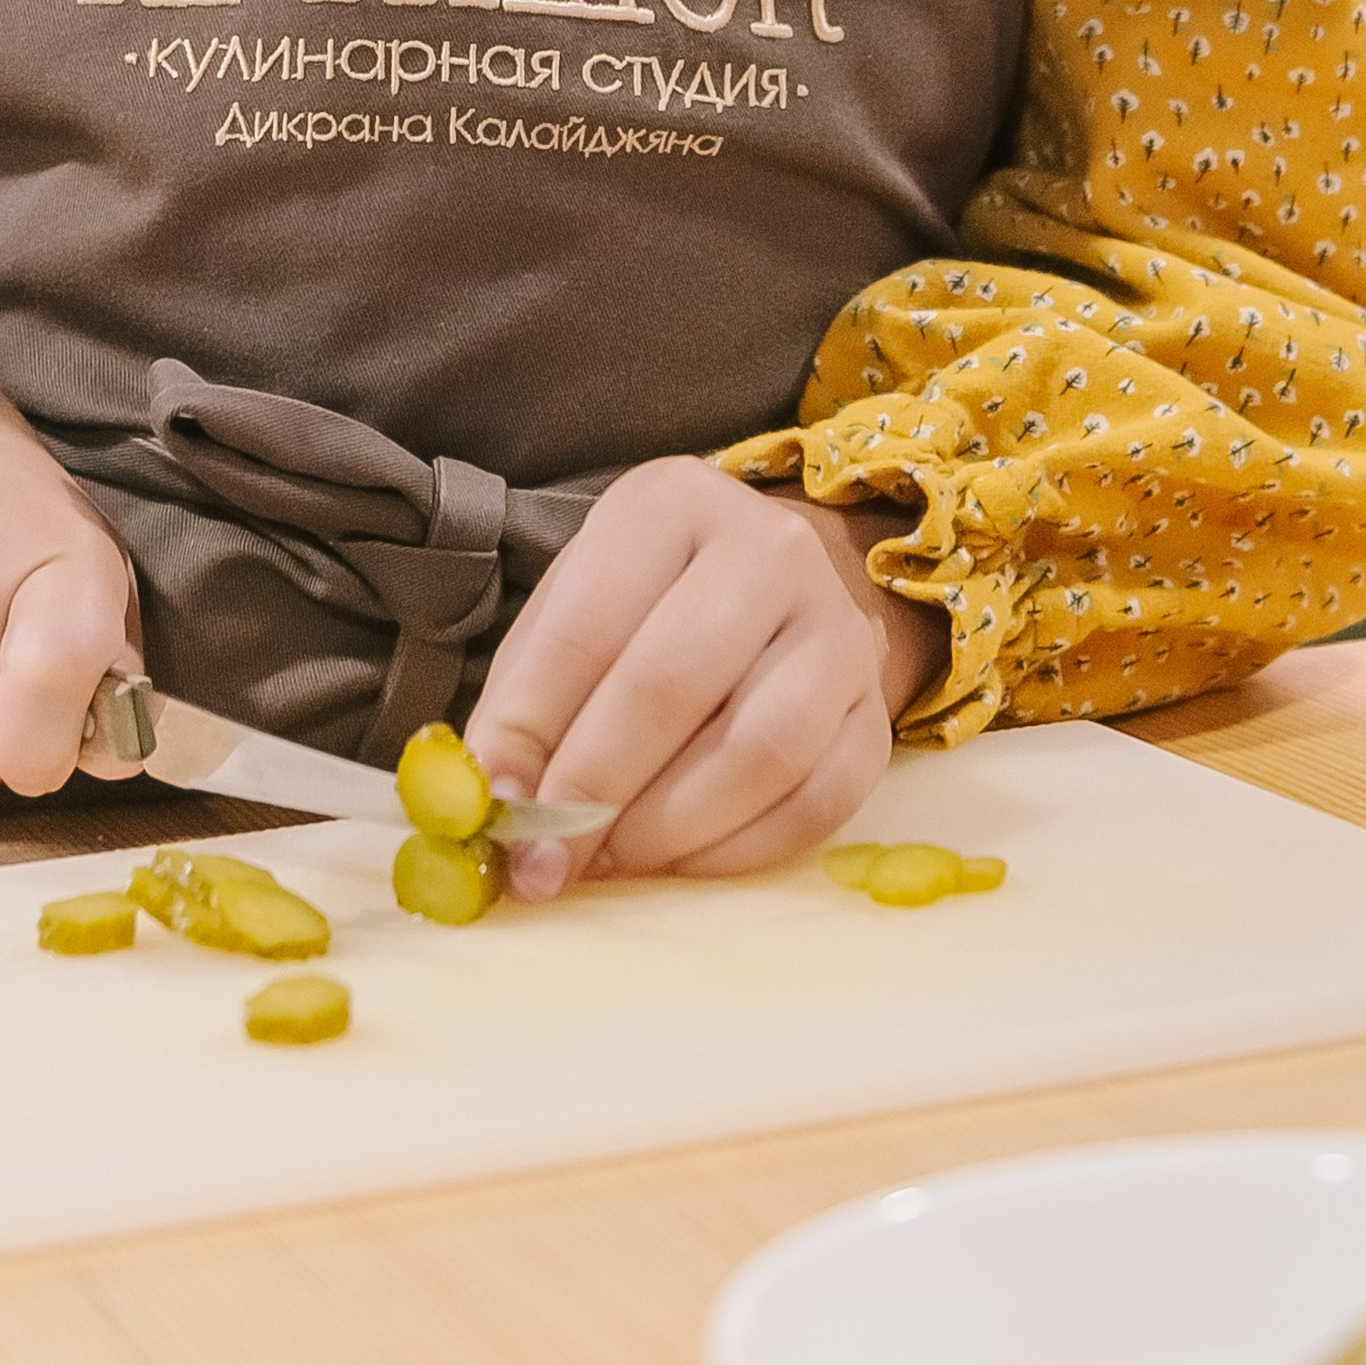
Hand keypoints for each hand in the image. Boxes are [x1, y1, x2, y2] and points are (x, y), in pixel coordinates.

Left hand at [469, 461, 941, 891]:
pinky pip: (816, 804)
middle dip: (595, 788)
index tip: (491, 805)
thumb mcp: (572, 611)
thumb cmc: (648, 605)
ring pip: (758, 752)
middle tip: (543, 859)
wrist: (777, 590)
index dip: (532, 726)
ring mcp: (837, 632)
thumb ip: (526, 700)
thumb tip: (491, 800)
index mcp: (671, 503)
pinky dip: (735, 853)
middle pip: (673, 684)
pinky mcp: (874, 715)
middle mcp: (770, 551)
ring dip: (665, 830)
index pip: (588, 623)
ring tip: (607, 860)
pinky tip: (679, 861)